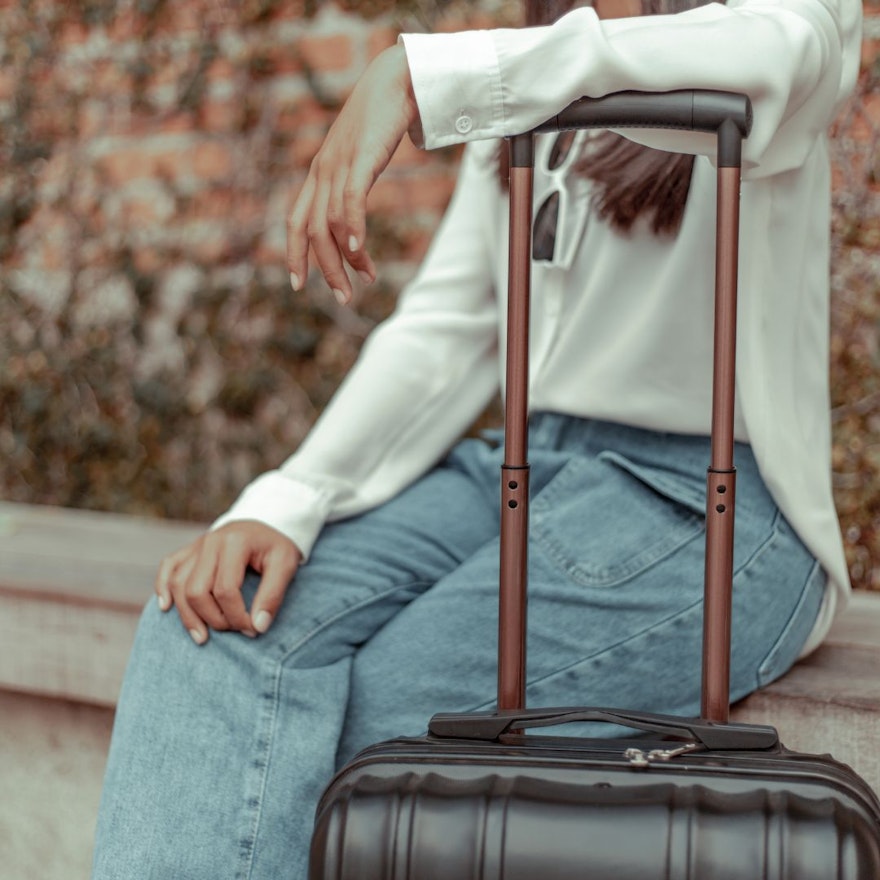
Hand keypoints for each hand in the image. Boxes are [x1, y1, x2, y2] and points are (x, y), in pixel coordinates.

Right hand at [155, 520, 301, 644]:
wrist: (265, 525)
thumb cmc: (276, 547)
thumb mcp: (286, 565)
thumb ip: (273, 595)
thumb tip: (258, 626)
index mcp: (235, 542)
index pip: (226, 590)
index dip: (237, 616)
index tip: (253, 630)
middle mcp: (210, 541)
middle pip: (197, 591)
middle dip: (213, 618)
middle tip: (233, 630)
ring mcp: (196, 545)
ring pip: (178, 585)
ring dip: (188, 615)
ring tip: (202, 637)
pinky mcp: (188, 550)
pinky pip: (168, 568)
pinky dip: (163, 588)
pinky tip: (166, 607)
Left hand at [287, 44, 419, 302]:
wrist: (399, 79)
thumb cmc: (383, 119)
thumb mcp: (362, 157)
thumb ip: (355, 183)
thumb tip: (357, 214)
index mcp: (319, 173)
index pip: (296, 221)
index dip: (294, 255)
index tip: (298, 285)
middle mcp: (322, 171)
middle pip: (312, 232)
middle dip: (325, 270)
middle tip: (343, 298)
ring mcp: (338, 164)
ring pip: (331, 225)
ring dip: (346, 260)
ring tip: (365, 280)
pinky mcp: (360, 158)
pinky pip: (350, 202)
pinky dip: (353, 230)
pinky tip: (361, 253)